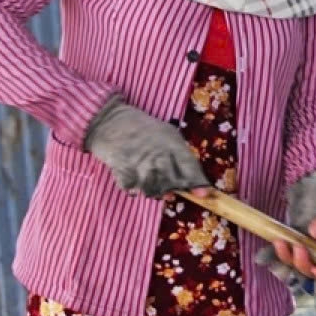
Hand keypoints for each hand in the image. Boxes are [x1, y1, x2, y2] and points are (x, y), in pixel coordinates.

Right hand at [85, 98, 208, 197]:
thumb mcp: (168, 133)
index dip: (197, 182)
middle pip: (172, 183)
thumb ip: (180, 154)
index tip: (204, 194)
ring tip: (152, 181)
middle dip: (175, 189)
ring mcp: (139, 165)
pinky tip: (134, 178)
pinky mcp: (122, 172)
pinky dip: (134, 188)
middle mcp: (157, 155)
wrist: (111, 121)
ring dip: (155, 191)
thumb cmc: (144, 129)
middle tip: (172, 188)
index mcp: (172, 143)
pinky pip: (133, 190)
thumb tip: (193, 180)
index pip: (190, 166)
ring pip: (153, 191)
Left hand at [256, 169, 315, 287]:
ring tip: (279, 244)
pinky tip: (262, 255)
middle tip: (297, 246)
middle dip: (302, 265)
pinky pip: (279, 258)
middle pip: (311, 276)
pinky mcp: (289, 247)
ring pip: (293, 271)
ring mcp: (305, 254)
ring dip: (285, 263)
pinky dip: (271, 258)